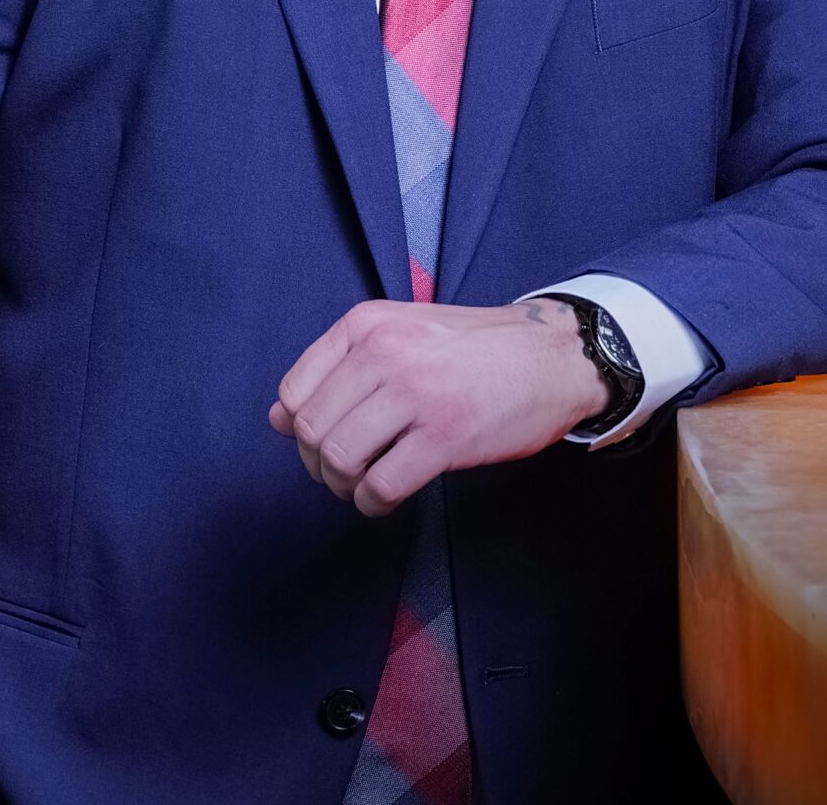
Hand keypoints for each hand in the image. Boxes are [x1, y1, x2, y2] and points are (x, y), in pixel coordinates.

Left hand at [268, 297, 611, 517]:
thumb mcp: (400, 334)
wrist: (550, 355)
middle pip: (310, 431)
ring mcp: (415, 393)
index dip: (299, 429)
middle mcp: (384, 352)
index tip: (324, 440)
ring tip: (367, 484)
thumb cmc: (474, 349)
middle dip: (319, 465)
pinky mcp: (445, 435)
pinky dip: (374, 503)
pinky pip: (380, 486)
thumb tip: (276, 419)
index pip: (293, 391)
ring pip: (339, 460)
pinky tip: (389, 496)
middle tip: (347, 471)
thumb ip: (338, 369)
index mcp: (367, 323)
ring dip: (345, 487)